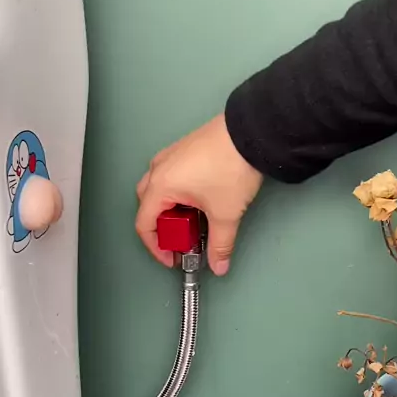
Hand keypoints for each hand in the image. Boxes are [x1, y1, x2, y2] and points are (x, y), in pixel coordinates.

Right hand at [136, 114, 262, 274]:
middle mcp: (159, 169)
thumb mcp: (225, 214)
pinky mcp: (183, 149)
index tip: (172, 259)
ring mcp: (170, 156)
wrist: (251, 132)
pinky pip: (169, 176)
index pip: (144, 224)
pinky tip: (198, 200)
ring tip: (193, 220)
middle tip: (184, 240)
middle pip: (148, 207)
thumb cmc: (231, 166)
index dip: (156, 247)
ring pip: (158, 190)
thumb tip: (219, 264)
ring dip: (170, 210)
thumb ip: (219, 244)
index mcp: (161, 186)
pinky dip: (177, 194)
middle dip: (164, 229)